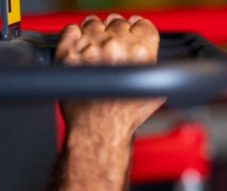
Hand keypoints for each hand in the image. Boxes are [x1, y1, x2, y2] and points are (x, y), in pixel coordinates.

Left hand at [55, 14, 165, 146]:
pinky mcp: (68, 53)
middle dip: (116, 34)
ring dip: (95, 33)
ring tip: (96, 52)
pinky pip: (70, 30)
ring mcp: (90, 48)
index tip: (132, 34)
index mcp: (140, 53)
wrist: (100, 131)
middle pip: (118, 22)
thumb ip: (157, 69)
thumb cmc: (124, 117)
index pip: (141, 24)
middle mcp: (115, 47)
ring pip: (93, 23)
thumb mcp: (155, 94)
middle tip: (113, 52)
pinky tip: (81, 52)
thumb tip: (150, 53)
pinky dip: (74, 37)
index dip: (137, 30)